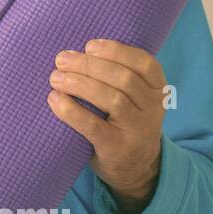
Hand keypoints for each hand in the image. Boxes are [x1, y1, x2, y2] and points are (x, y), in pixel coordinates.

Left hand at [47, 38, 165, 213]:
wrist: (135, 167)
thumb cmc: (124, 121)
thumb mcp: (135, 98)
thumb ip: (117, 76)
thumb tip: (76, 51)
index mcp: (157, 89)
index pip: (144, 63)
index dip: (116, 51)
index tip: (89, 45)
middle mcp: (153, 109)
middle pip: (123, 78)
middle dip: (88, 65)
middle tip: (61, 60)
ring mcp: (137, 130)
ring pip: (112, 99)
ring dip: (79, 84)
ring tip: (55, 78)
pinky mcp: (117, 148)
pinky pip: (94, 126)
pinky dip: (72, 111)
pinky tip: (54, 100)